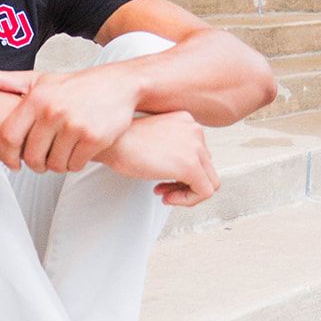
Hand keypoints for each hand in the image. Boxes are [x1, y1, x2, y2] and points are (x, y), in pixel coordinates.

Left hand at [0, 65, 139, 173]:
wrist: (120, 84)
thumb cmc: (74, 85)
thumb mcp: (39, 80)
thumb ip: (6, 82)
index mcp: (35, 98)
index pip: (9, 138)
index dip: (7, 157)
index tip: (12, 164)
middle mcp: (52, 111)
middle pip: (31, 157)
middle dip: (35, 163)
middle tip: (42, 159)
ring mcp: (74, 125)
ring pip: (54, 164)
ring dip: (56, 164)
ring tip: (61, 152)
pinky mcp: (94, 138)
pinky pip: (75, 165)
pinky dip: (75, 163)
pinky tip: (77, 151)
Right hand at [98, 111, 219, 206]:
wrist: (111, 141)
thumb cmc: (122, 141)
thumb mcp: (154, 138)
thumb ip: (172, 147)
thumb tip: (183, 172)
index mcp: (187, 120)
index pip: (200, 154)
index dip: (183, 172)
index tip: (163, 179)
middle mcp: (196, 130)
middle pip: (207, 168)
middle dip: (185, 183)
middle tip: (163, 188)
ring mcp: (196, 147)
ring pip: (210, 182)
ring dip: (186, 193)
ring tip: (165, 194)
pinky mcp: (191, 165)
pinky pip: (204, 192)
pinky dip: (186, 200)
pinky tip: (166, 197)